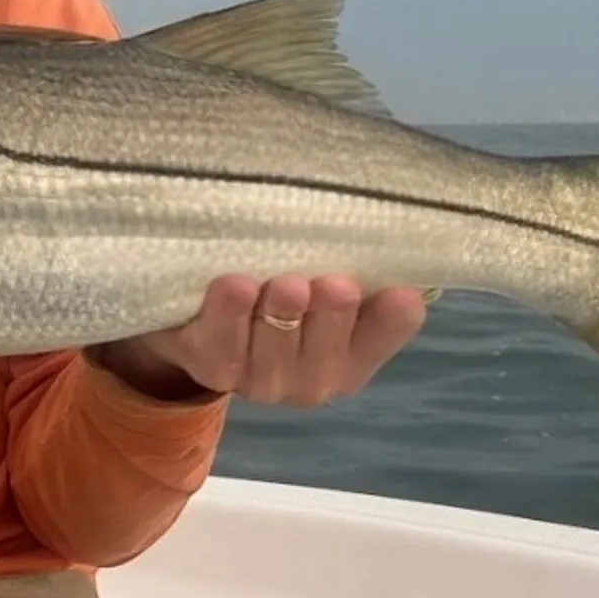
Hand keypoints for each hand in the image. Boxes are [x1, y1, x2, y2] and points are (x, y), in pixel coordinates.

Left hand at [93, 274, 429, 406]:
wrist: (198, 318)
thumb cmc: (276, 283)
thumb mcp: (319, 273)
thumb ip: (351, 259)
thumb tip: (385, 218)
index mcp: (350, 356)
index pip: (381, 339)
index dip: (391, 322)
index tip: (400, 293)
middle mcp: (311, 378)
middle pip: (327, 353)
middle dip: (330, 318)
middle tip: (333, 284)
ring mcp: (258, 379)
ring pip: (274, 353)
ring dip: (281, 317)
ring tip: (286, 283)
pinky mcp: (207, 363)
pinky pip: (219, 344)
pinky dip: (227, 315)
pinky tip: (234, 286)